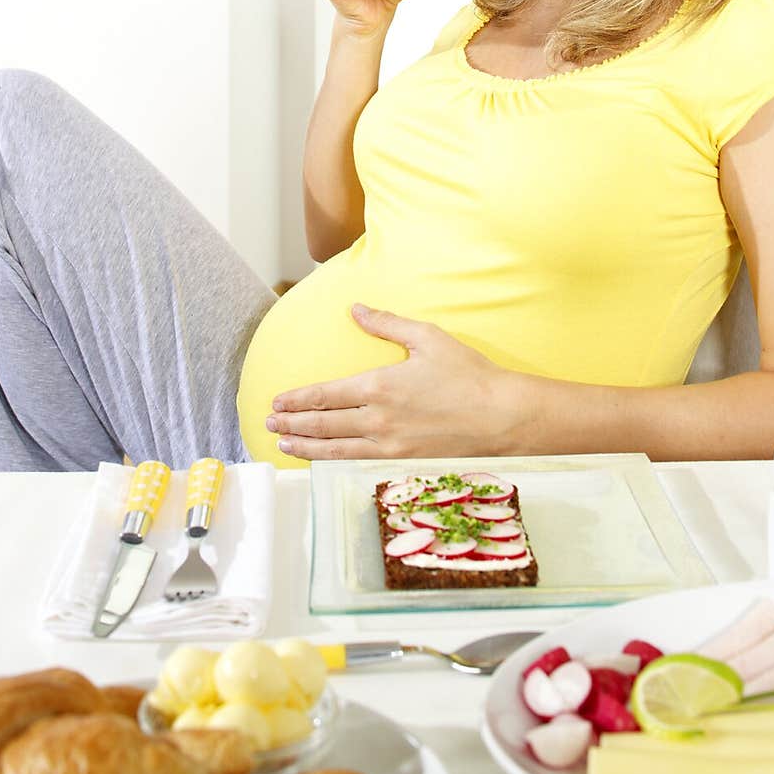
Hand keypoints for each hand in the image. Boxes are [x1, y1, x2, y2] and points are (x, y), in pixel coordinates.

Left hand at [267, 304, 519, 459]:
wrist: (503, 417)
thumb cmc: (469, 375)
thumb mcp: (428, 337)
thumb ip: (386, 324)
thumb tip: (355, 308)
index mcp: (380, 386)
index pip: (325, 395)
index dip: (297, 399)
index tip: (277, 400)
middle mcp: (378, 419)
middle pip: (322, 424)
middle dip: (292, 423)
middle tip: (270, 423)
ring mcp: (390, 446)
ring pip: (335, 449)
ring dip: (305, 447)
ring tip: (283, 444)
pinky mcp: (403, 463)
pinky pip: (358, 465)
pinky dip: (333, 464)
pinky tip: (322, 462)